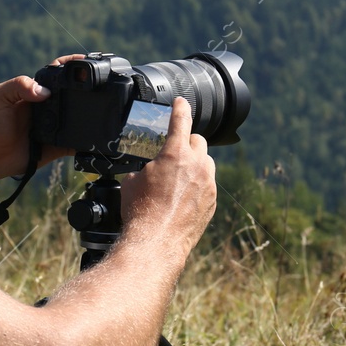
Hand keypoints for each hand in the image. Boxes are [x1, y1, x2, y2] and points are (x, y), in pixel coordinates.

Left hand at [0, 53, 85, 180]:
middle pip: (72, 94)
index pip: (57, 73)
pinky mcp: (57, 145)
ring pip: (77, 117)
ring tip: (97, 112)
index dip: (71, 65)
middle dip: (85, 91)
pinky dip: (85, 142)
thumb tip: (45, 91)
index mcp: (34, 90)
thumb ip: (18, 86)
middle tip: (94, 90)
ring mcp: (54, 126)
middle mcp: (47, 106)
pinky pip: (75, 143)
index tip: (85, 60)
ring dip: (87, 115)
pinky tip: (91, 139)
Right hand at [120, 97, 216, 252]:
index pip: (180, 120)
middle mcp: (196, 165)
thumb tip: (146, 172)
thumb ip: (144, 168)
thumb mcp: (132, 182)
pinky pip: (208, 185)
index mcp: (175, 153)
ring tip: (179, 178)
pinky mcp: (213, 201)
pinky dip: (198, 185)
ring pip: (206, 163)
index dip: (180, 108)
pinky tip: (183, 198)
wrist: (156, 242)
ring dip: (195, 164)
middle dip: (187, 143)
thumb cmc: (140, 212)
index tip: (181, 102)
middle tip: (174, 154)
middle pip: (198, 141)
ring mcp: (208, 184)